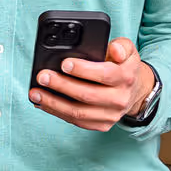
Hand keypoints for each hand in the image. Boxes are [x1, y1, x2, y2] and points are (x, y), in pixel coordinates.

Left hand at [31, 39, 155, 132]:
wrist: (134, 91)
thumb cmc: (123, 67)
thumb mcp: (128, 51)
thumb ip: (122, 45)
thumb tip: (113, 49)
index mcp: (126, 77)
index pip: (105, 74)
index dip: (83, 70)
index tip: (64, 63)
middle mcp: (120, 99)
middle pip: (87, 95)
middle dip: (61, 85)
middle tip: (42, 76)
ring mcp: (111, 115)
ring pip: (78, 112)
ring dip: (54, 103)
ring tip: (36, 92)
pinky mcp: (102, 125)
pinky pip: (76, 121)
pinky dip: (57, 112)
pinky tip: (43, 103)